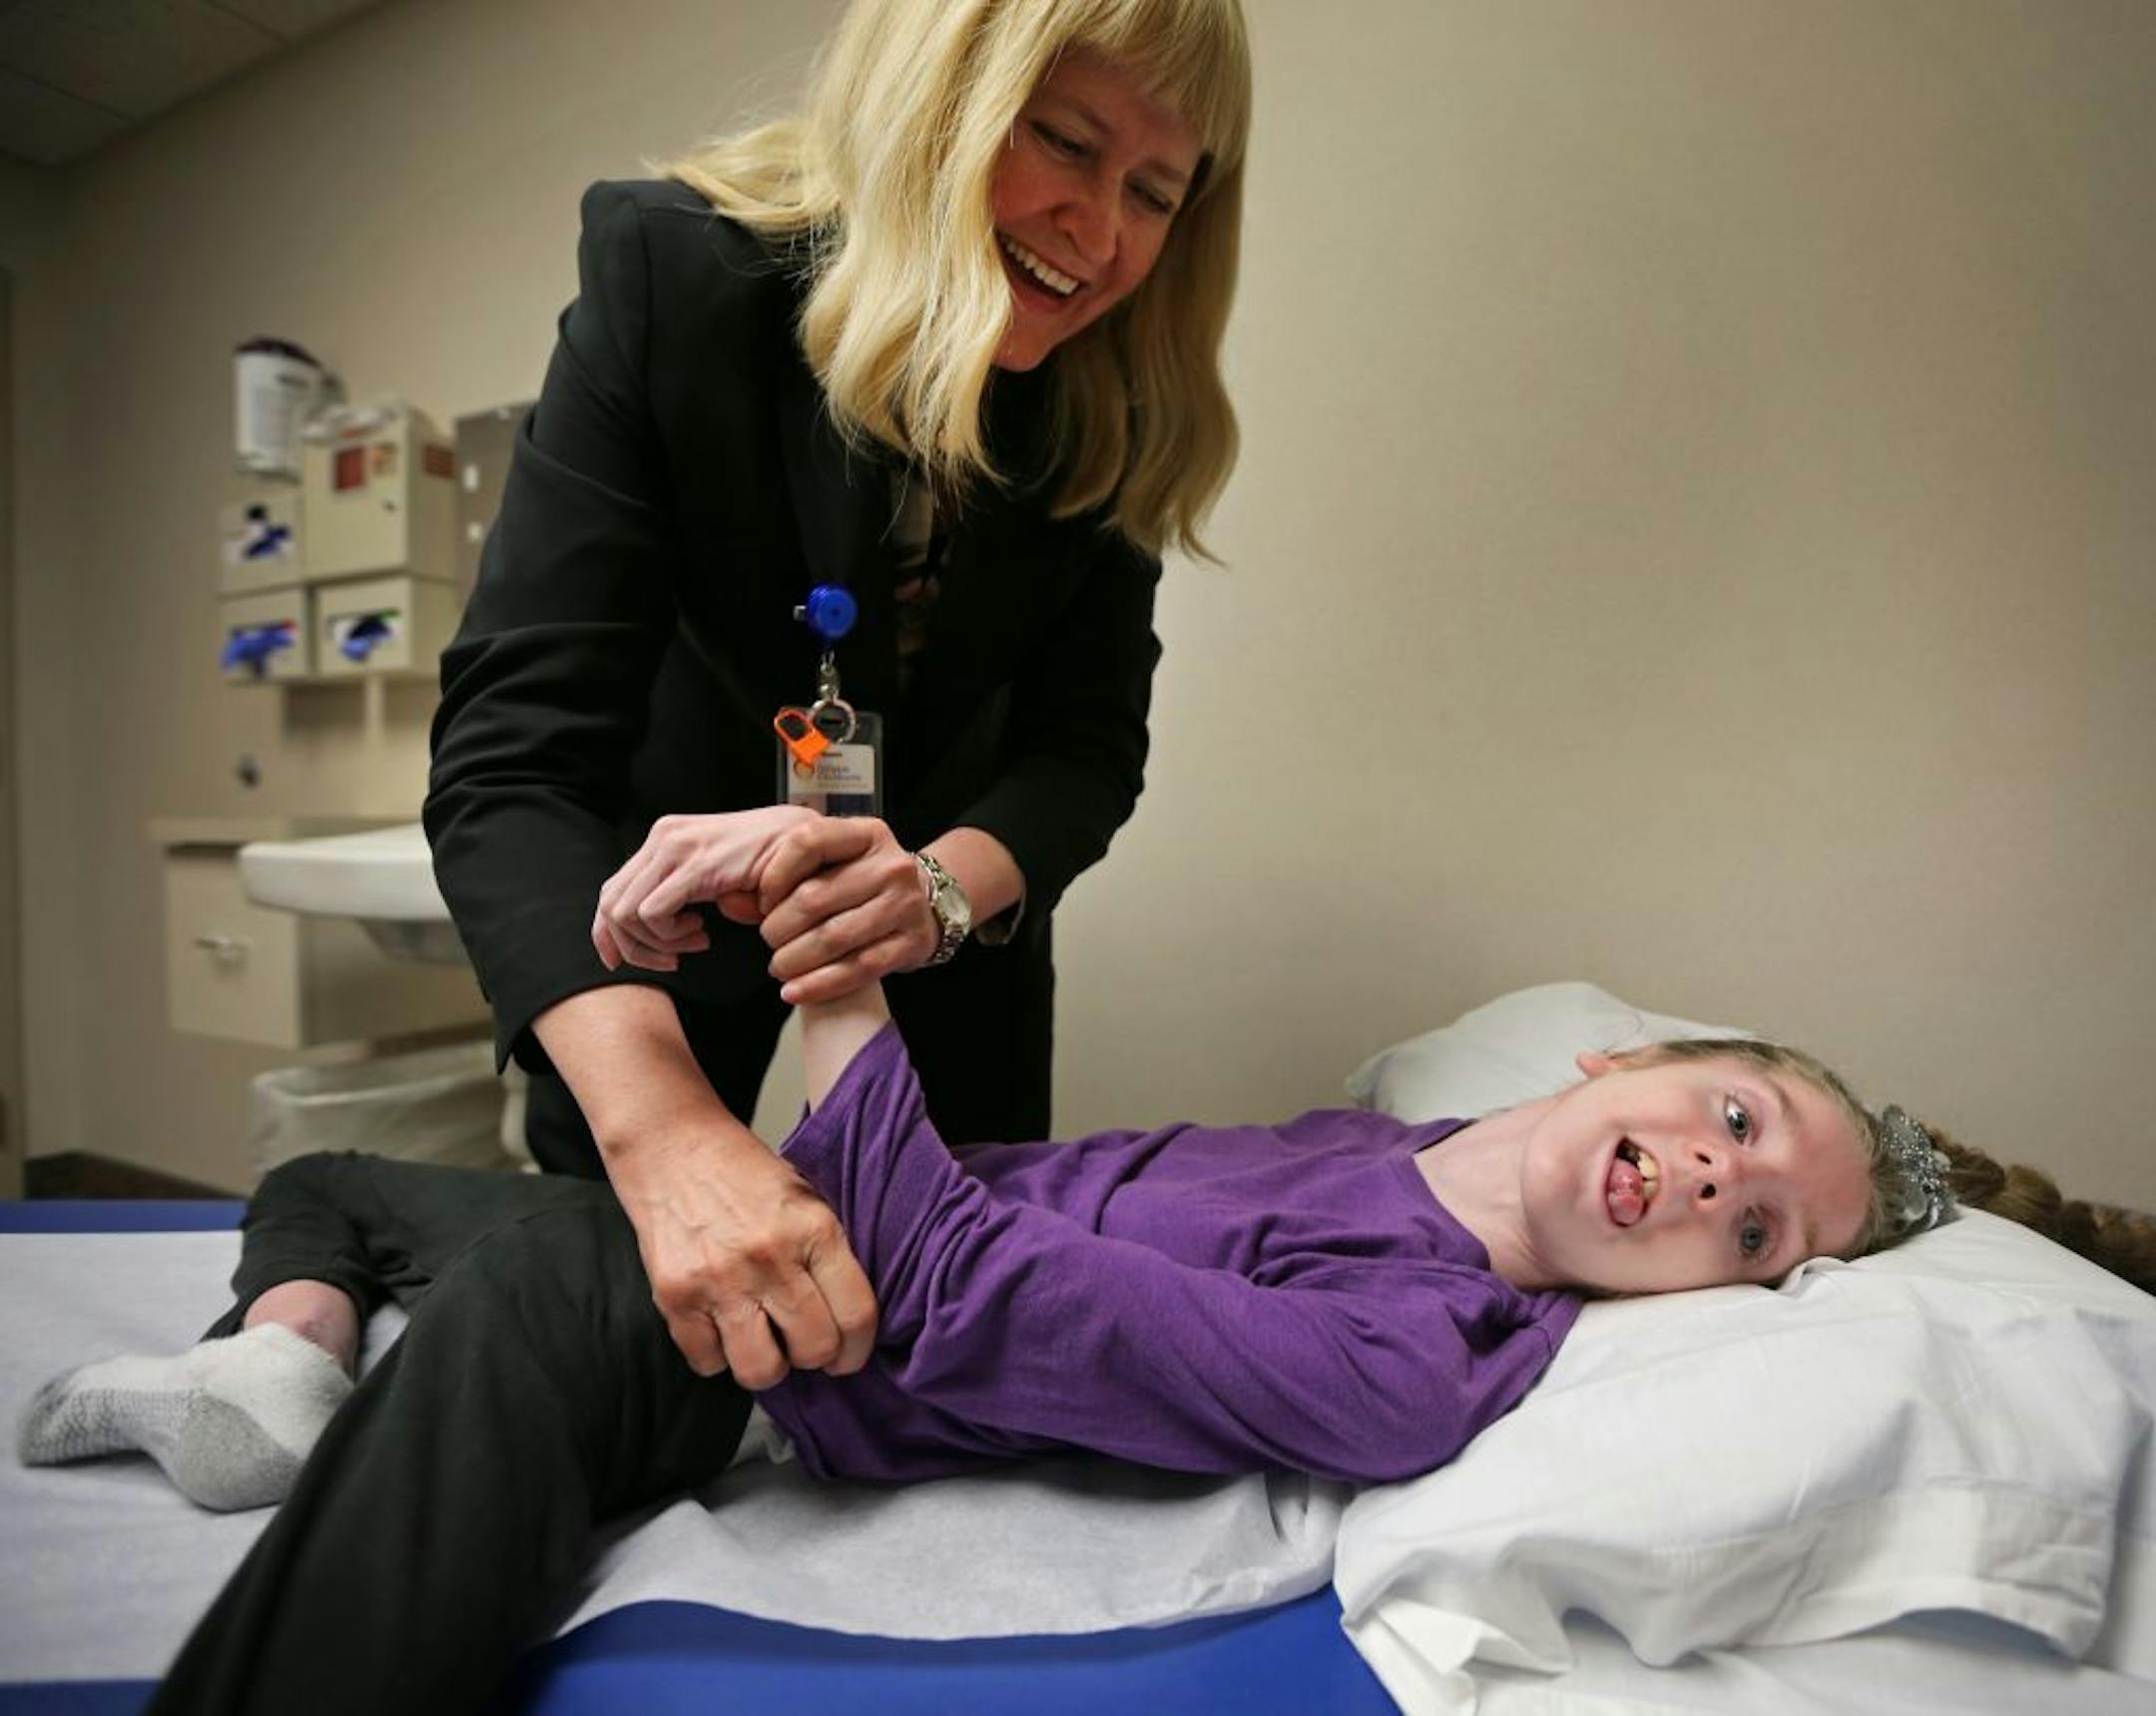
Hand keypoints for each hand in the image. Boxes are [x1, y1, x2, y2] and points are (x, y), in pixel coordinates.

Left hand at [592, 805, 818, 972]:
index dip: (607, 934)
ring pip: (625, 913)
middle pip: (610, 904)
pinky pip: (653, 914)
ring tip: (694, 942)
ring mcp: (674, 846)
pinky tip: (702, 932)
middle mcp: (662, 837)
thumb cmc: (770, 863)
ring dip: (656, 943)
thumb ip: (679, 893)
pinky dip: (670, 935)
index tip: (622, 961)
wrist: (807, 840)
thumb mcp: (714, 878)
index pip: (613, 890)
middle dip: (633, 947)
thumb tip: (650, 930)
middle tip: (671, 959)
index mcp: (664, 839)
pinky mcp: (694, 864)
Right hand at [609, 1109, 878, 1386]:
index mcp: (813, 1228)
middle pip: (813, 1349)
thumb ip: (829, 1255)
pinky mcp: (676, 1297)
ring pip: (761, 1370)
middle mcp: (770, 1257)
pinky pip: (708, 1362)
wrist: (672, 1145)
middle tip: (802, 1342)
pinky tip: (721, 1324)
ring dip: (767, 1364)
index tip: (849, 1355)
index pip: (856, 1314)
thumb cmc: (744, 1173)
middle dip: (813, 1356)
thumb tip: (850, 1323)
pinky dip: (717, 1354)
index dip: (858, 1349)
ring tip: (763, 1339)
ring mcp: (720, 1280)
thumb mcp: (806, 1198)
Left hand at [754, 816, 937, 1003]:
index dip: (775, 874)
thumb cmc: (864, 883)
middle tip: (768, 940)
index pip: (809, 841)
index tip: (762, 900)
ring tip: (778, 967)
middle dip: (779, 926)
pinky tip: (794, 991)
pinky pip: (857, 969)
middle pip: (815, 897)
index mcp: (867, 834)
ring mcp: (905, 904)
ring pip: (834, 937)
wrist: (925, 905)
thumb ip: (781, 879)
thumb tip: (729, 901)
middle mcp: (891, 865)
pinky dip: (819, 984)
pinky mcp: (912, 943)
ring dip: (794, 959)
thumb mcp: (833, 865)